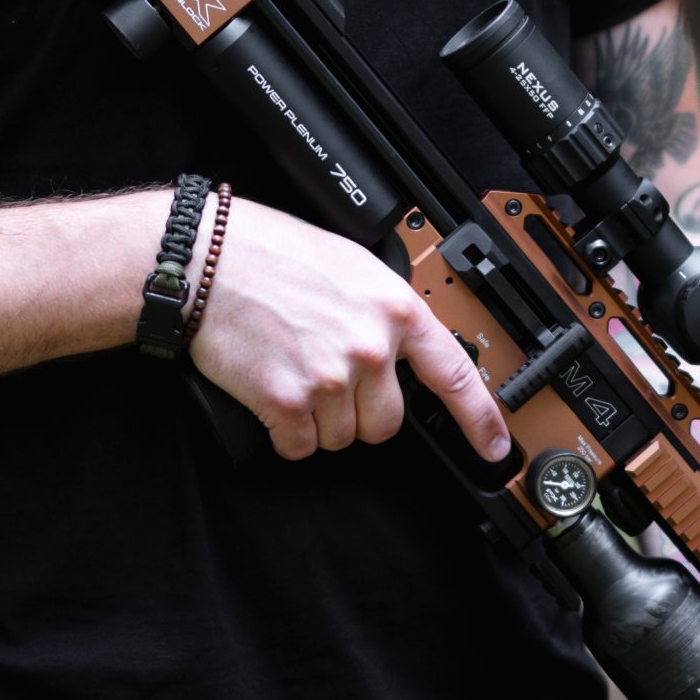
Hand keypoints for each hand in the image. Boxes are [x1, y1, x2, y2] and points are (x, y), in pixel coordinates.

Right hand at [189, 198, 509, 467]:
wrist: (206, 259)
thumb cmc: (267, 253)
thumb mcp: (349, 264)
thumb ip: (382, 312)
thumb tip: (397, 350)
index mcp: (393, 308)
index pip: (454, 374)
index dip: (480, 419)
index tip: (494, 447)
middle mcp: (369, 346)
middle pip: (386, 424)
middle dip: (359, 413)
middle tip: (328, 378)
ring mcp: (330, 377)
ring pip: (340, 438)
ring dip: (317, 420)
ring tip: (292, 371)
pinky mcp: (287, 401)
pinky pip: (299, 447)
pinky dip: (285, 432)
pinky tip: (272, 392)